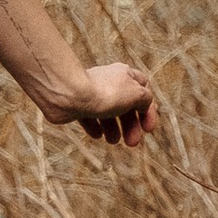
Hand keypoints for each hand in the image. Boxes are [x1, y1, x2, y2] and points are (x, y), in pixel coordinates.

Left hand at [38, 61, 155, 147]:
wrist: (69, 94)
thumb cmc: (105, 93)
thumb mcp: (137, 94)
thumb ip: (146, 99)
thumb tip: (143, 105)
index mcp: (125, 74)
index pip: (143, 90)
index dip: (149, 110)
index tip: (149, 129)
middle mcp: (108, 81)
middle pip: (126, 105)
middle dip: (131, 125)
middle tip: (132, 143)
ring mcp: (91, 92)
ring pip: (107, 112)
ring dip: (114, 128)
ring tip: (112, 141)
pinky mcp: (75, 103)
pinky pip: (88, 115)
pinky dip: (95, 126)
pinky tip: (97, 135)